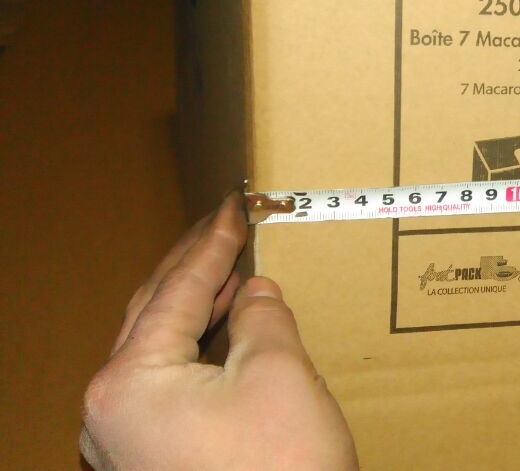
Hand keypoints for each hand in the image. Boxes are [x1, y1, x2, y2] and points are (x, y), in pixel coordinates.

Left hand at [80, 192, 357, 469]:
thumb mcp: (279, 375)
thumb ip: (262, 318)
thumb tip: (254, 291)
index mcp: (128, 381)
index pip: (176, 290)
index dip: (212, 243)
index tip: (233, 205)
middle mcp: (108, 413)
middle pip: (152, 317)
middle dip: (193, 269)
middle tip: (224, 227)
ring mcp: (124, 446)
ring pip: (157, 355)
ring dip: (195, 311)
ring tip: (231, 274)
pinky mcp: (150, 467)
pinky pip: (166, 390)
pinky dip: (196, 355)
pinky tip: (228, 339)